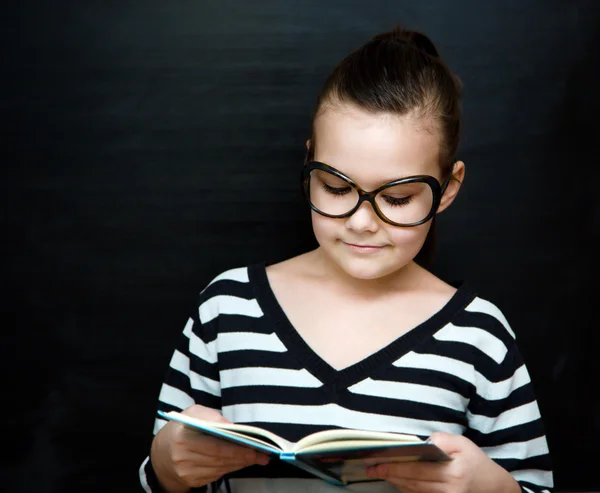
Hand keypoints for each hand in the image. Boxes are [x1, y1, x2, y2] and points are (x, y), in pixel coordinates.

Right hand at [150, 405, 269, 492]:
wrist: (162, 452)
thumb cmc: (183, 427)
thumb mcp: (193, 413)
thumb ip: (211, 415)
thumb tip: (232, 427)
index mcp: (183, 438)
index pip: (215, 446)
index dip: (237, 447)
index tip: (255, 446)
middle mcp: (183, 458)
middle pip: (221, 459)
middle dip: (244, 456)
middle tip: (263, 454)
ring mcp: (187, 472)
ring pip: (221, 468)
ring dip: (241, 463)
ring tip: (258, 457)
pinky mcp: (192, 481)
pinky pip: (217, 475)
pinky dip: (231, 468)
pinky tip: (242, 462)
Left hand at [365, 432, 519, 492]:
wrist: (496, 490)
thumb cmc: (478, 464)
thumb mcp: (463, 444)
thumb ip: (442, 439)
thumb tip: (422, 442)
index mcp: (452, 473)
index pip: (417, 470)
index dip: (395, 466)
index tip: (377, 462)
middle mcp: (448, 491)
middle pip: (412, 483)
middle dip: (390, 474)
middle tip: (371, 468)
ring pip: (414, 492)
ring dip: (396, 482)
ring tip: (380, 473)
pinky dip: (407, 489)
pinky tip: (397, 481)